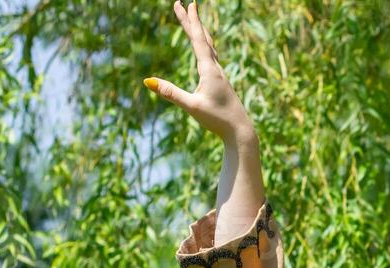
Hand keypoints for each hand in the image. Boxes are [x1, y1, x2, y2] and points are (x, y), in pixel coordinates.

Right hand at [144, 2, 254, 142]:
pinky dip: (206, 46)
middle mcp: (216, 69)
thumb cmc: (217, 120)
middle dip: (192, 21)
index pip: (198, 40)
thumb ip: (170, 93)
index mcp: (209, 70)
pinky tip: (206, 49)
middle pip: (203, 39)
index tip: (185, 4)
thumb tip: (148, 81)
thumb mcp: (191, 107)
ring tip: (196, 20)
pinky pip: (212, 57)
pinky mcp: (222, 83)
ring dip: (201, 31)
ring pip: (210, 47)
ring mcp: (220, 75)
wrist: (240, 132)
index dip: (190, 21)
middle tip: (185, 3)